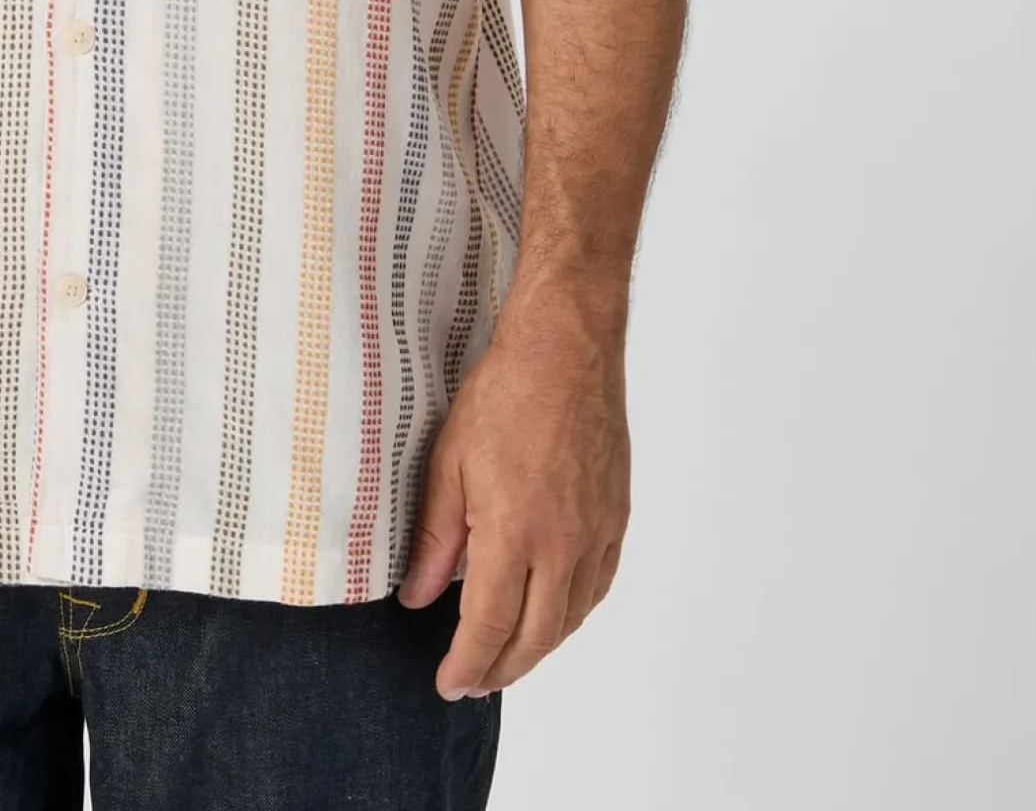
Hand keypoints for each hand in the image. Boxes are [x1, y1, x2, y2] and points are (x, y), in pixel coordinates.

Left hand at [397, 289, 630, 700]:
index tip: (449, 684)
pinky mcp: (616, 518)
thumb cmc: (505, 395)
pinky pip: (597, 587)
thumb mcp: (449, 462)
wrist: (567, 351)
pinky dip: (572, 613)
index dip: (468, 664)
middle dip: (501, 670)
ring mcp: (597, 534)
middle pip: (535, 637)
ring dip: (538, 647)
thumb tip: (419, 596)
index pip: (491, 627)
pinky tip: (553, 613)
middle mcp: (564, 545)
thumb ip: (437, 537)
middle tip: (472, 683)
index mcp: (516, 533)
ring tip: (506, 656)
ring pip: (570, 618)